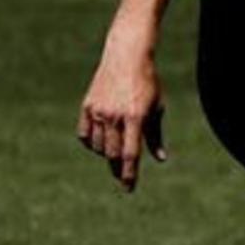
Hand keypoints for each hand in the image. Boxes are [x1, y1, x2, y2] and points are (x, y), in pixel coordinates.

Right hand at [77, 33, 166, 191]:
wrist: (127, 56)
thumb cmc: (147, 83)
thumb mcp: (157, 107)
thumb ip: (156, 135)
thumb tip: (160, 159)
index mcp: (136, 116)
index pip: (131, 154)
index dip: (130, 174)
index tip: (129, 188)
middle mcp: (115, 116)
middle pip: (113, 154)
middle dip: (118, 168)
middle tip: (123, 175)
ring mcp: (99, 111)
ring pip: (98, 147)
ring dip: (107, 155)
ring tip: (116, 155)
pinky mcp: (87, 107)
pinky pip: (84, 136)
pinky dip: (91, 144)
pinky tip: (100, 144)